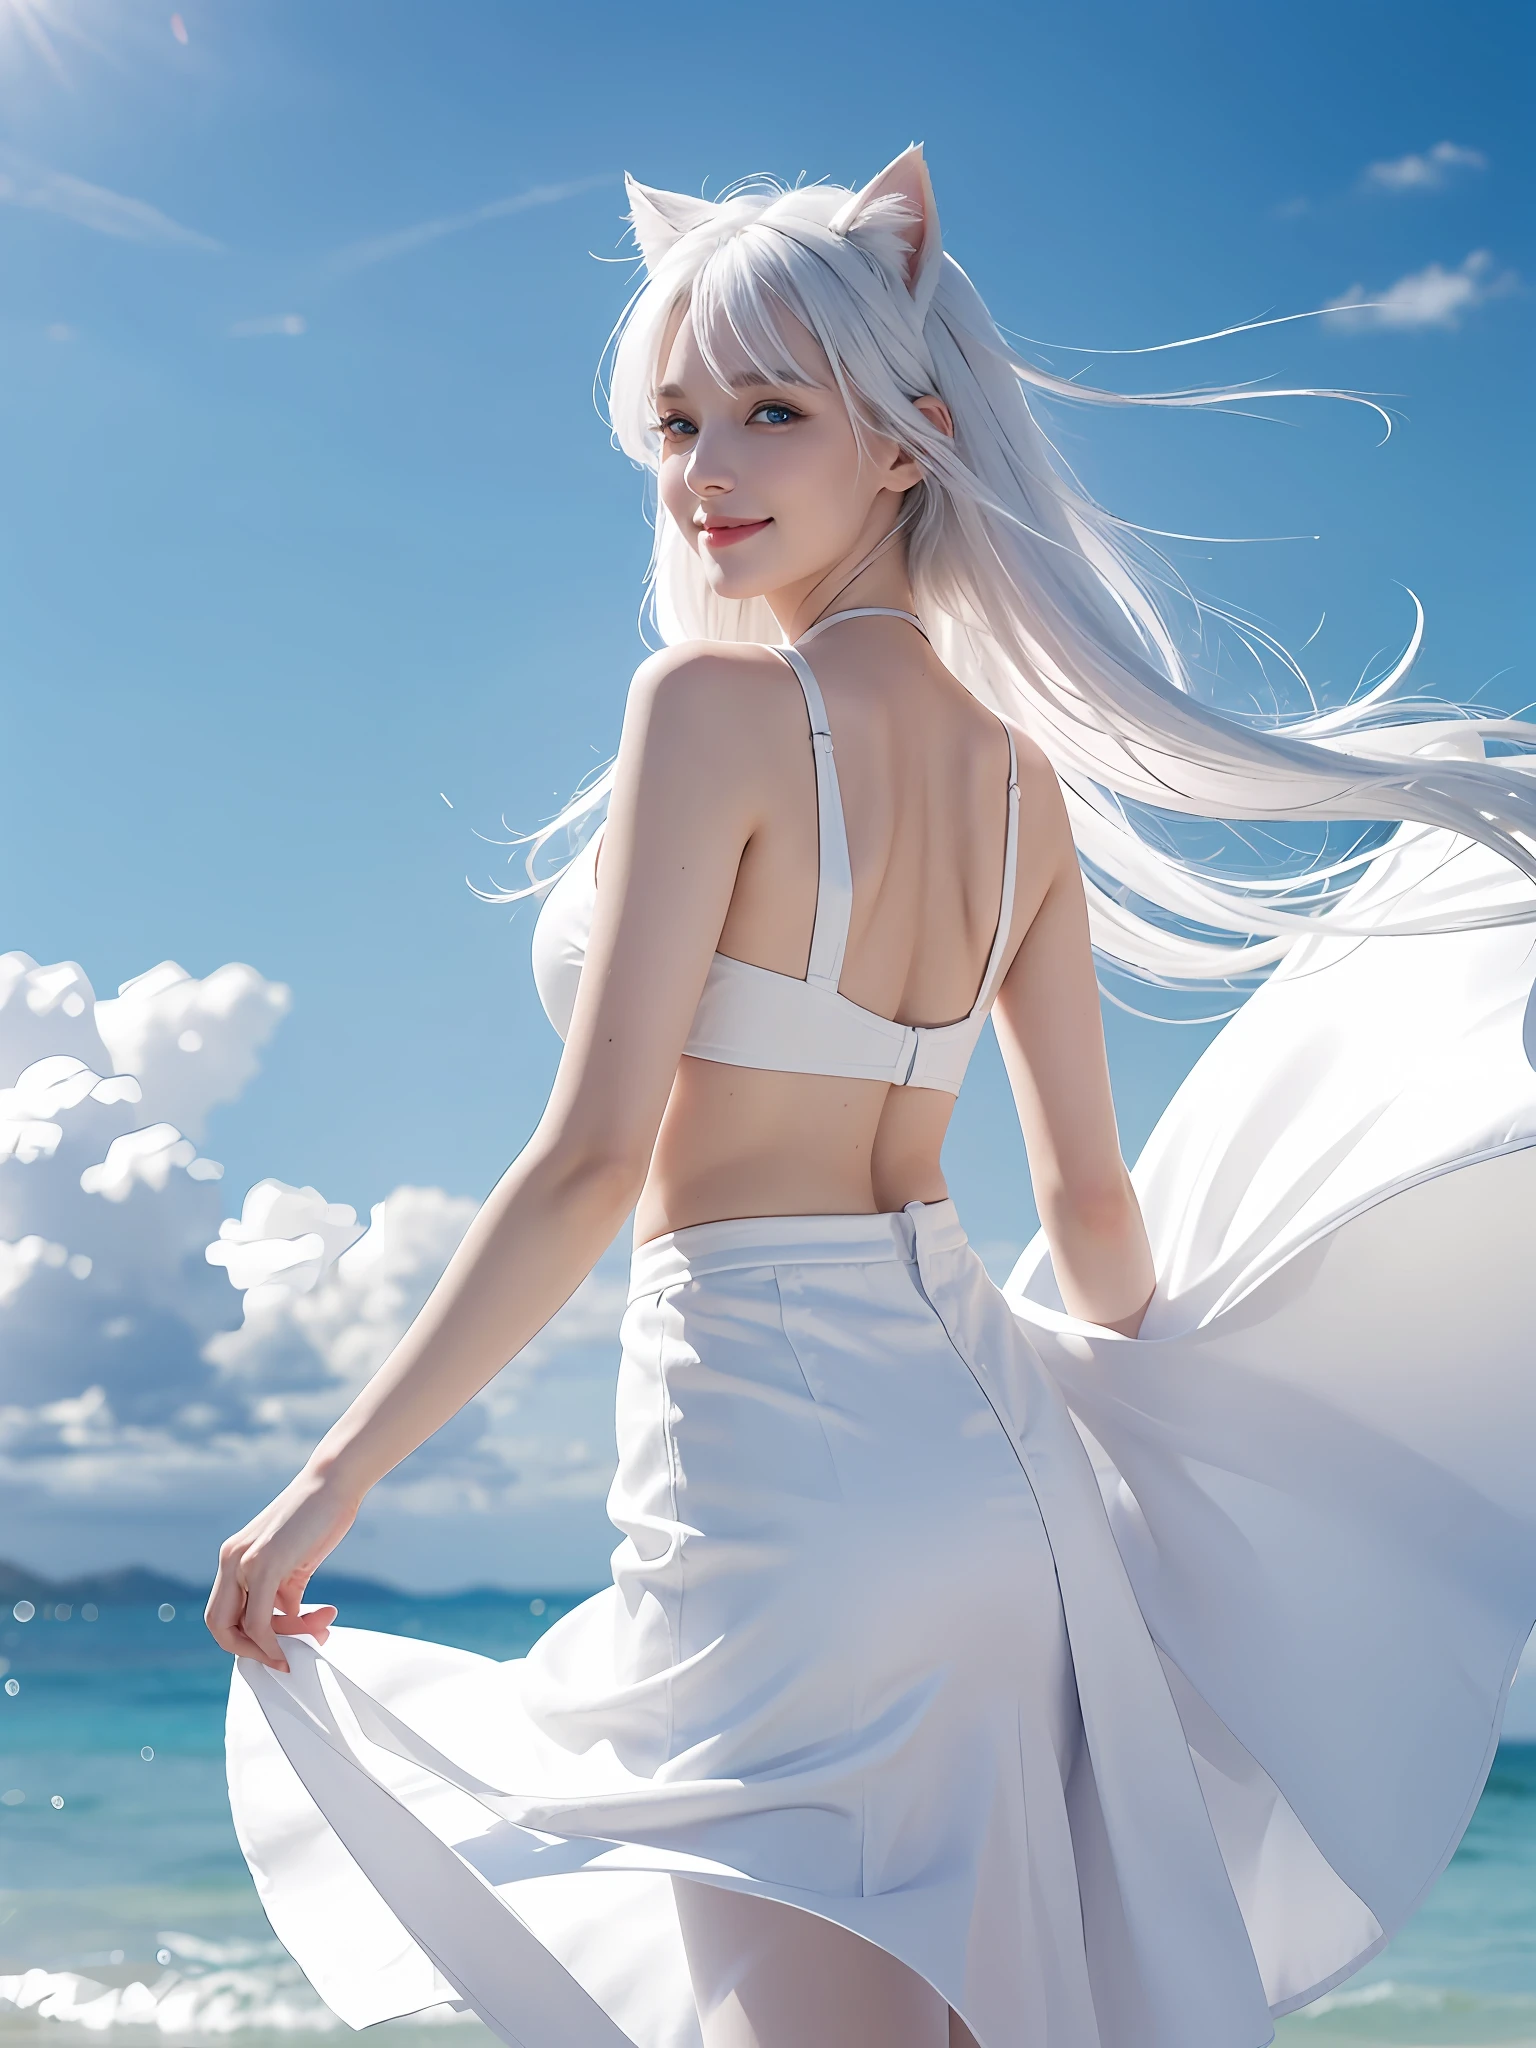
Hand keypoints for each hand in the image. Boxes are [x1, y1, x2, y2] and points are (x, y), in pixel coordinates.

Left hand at [205, 1465, 358, 1670]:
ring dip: (279, 1643)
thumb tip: (288, 1623)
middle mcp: (230, 1560)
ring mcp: (243, 1561)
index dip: (244, 1639)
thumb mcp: (296, 1561)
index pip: (223, 1613)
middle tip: (286, 1655)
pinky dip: (275, 1641)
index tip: (278, 1647)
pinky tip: (306, 1637)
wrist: (335, 1482)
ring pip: (240, 1628)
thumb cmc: (321, 1517)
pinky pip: (259, 1621)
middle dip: (250, 1650)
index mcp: (234, 1557)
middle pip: (218, 1626)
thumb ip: (284, 1592)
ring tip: (320, 1631)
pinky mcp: (264, 1564)